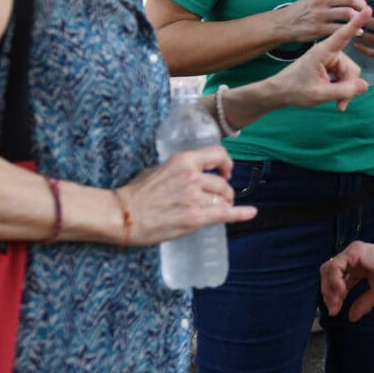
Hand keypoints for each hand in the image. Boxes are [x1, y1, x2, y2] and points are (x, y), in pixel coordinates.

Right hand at [117, 144, 255, 245]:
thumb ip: (179, 170)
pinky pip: (225, 214)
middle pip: (222, 183)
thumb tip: (192, 174)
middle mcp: (192, 177)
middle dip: (224, 192)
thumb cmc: (135, 193)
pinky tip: (251, 213)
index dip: (226, 163)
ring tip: (221, 210)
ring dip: (224, 205)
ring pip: (222, 200)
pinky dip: (241, 214)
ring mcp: (195, 198)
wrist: (123, 214)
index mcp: (183, 161)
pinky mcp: (195, 218)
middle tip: (220, 199)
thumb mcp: (158, 169)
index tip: (226, 171)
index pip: (217, 154)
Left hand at [271, 8, 370, 110]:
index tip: (367, 9)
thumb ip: (343, 91)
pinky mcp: (330, 66)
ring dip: (344, 89)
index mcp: (323, 52)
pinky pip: (344, 77)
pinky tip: (333, 96)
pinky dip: (341, 88)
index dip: (357, 22)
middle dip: (349, 86)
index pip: (343, 35)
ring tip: (335, 102)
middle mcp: (329, 52)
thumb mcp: (319, 94)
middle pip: (351, 68)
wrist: (280, 92)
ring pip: (349, 74)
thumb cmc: (295, 90)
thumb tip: (365, 85)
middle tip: (341, 103)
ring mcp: (330, 59)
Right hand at [281, 0, 368, 42]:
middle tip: (365, 10)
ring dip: (360, 17)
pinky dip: (353, 29)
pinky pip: (340, 28)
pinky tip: (357, 31)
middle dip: (362, 5)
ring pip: (348, 13)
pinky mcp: (319, 28)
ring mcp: (320, 14)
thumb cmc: (306, 7)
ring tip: (362, 20)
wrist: (286, 22)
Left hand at [321, 240, 373, 321]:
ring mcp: (353, 252)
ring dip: (329, 289)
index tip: (335, 310)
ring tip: (336, 303)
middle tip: (333, 309)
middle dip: (328, 293)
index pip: (337, 278)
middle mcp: (353, 257)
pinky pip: (336, 266)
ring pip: (329, 269)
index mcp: (358, 265)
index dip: (334, 295)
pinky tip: (342, 293)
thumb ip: (363, 303)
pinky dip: (335, 281)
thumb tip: (352, 317)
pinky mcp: (355, 252)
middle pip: (328, 273)